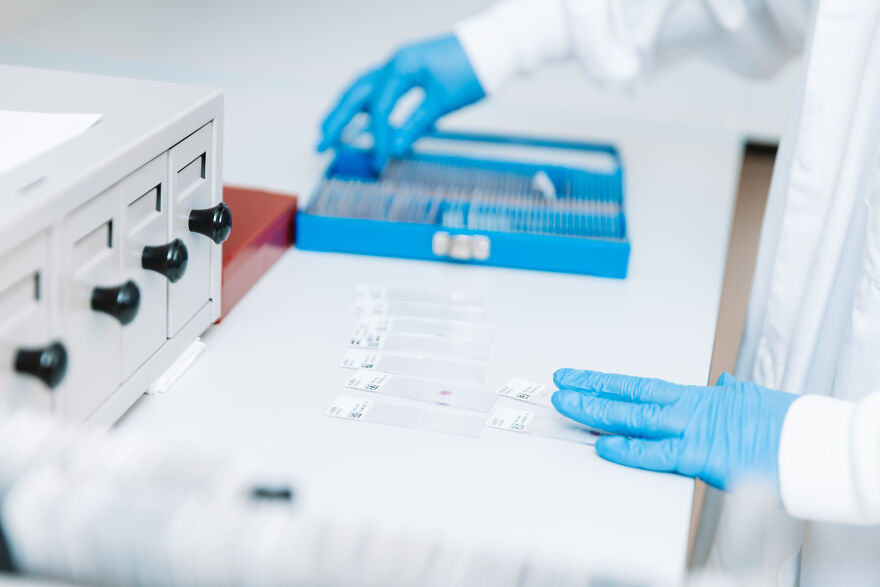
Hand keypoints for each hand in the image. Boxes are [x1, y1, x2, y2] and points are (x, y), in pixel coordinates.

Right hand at [317, 34, 485, 172]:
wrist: (493, 46)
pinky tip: (363, 120)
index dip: (377, 140)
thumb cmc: (473, 69)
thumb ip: (415, 124)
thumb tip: (394, 149)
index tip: (379, 163)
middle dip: (336, 120)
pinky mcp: (408, 69)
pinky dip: (367, 105)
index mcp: (401, 68)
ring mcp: (399, 64)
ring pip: (363, 89)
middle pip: (356, 94)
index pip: (380, 110)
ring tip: (329, 131)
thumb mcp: (444, 102)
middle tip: (319, 144)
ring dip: (345, 111)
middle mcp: (394, 63)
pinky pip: (379, 88)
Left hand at [551, 369, 797, 490]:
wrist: (814, 443)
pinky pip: (661, 454)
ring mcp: (696, 430)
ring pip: (638, 417)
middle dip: (591, 391)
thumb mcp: (751, 402)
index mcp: (698, 398)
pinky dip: (632, 449)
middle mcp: (691, 409)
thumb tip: (724, 384)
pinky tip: (605, 445)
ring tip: (567, 405)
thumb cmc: (785, 426)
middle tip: (559, 386)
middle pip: (631, 396)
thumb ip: (731, 394)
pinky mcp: (707, 456)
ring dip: (600, 411)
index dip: (605, 382)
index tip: (577, 378)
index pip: (640, 386)